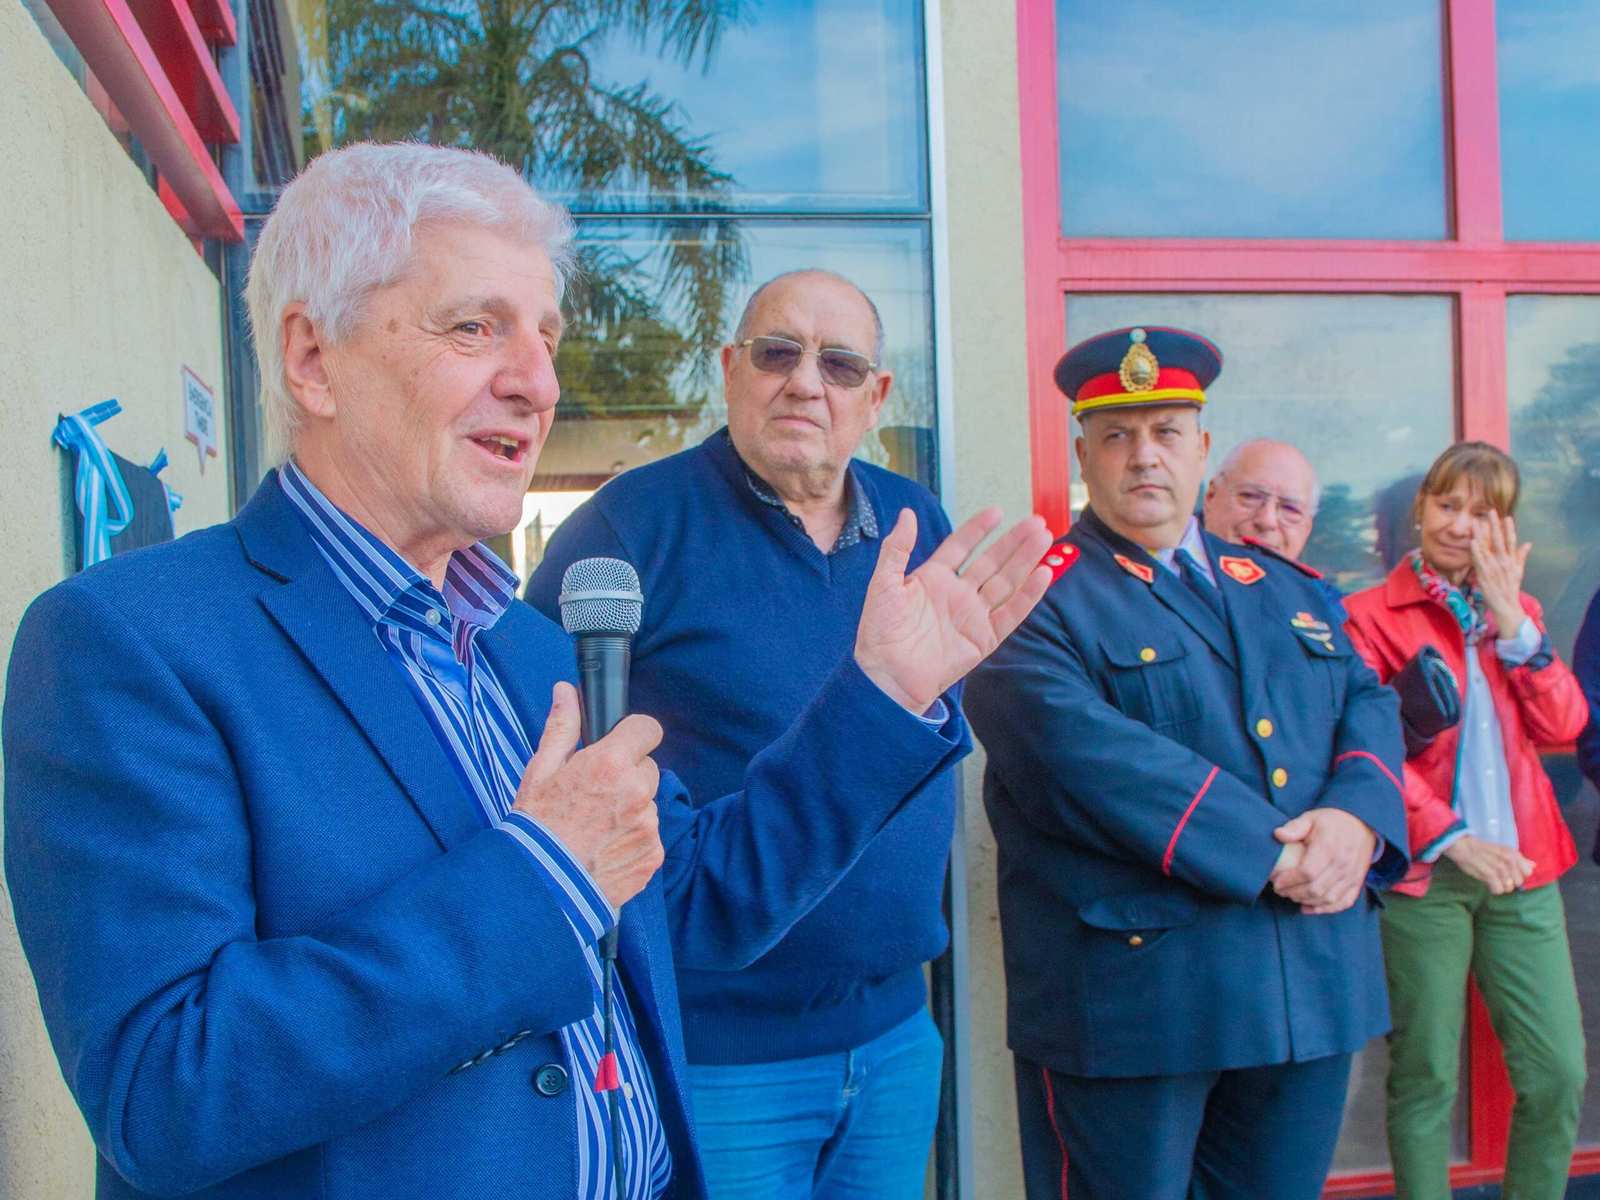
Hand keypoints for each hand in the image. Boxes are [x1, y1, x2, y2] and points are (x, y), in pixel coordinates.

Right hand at [513, 682, 664, 909]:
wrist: (540, 889)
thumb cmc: (536, 827)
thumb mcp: (540, 772)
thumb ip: (562, 728)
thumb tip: (566, 692)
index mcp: (610, 764)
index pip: (648, 728)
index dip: (633, 734)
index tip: (620, 745)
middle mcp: (637, 792)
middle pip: (648, 768)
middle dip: (629, 775)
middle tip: (596, 795)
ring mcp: (648, 826)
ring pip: (649, 803)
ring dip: (632, 808)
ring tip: (597, 827)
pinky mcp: (653, 855)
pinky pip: (650, 835)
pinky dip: (634, 839)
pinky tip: (605, 849)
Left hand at [854, 508, 1051, 712]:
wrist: (888, 676)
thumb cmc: (880, 631)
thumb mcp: (884, 584)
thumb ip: (896, 548)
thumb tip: (907, 513)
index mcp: (933, 578)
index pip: (961, 546)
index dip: (978, 529)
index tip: (997, 512)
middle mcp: (957, 594)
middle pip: (991, 561)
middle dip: (1014, 542)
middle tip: (1036, 522)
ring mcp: (972, 615)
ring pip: (1006, 582)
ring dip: (1026, 561)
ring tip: (1045, 538)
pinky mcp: (984, 638)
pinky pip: (1011, 613)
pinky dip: (1029, 595)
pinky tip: (1043, 574)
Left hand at [1268, 808, 1377, 914]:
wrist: (1363, 824)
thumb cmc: (1332, 822)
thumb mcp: (1312, 818)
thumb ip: (1295, 827)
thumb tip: (1278, 834)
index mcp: (1329, 847)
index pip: (1307, 872)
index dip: (1289, 880)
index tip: (1276, 882)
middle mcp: (1342, 864)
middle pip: (1316, 888)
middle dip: (1294, 893)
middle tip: (1280, 890)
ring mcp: (1352, 875)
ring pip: (1328, 898)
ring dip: (1307, 901)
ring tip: (1292, 896)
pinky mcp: (1357, 882)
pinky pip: (1344, 902)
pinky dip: (1326, 909)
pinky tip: (1308, 908)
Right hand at [1443, 834, 1534, 894]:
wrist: (1462, 846)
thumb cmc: (1482, 849)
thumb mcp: (1502, 851)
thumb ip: (1519, 859)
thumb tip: (1533, 865)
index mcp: (1513, 853)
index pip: (1528, 872)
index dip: (1519, 875)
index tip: (1509, 873)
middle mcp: (1509, 859)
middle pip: (1518, 882)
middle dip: (1510, 883)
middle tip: (1498, 877)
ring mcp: (1499, 867)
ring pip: (1509, 887)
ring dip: (1500, 887)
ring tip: (1492, 880)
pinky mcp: (1489, 874)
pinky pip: (1498, 890)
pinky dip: (1494, 889)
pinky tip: (1488, 884)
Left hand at [1470, 510, 1530, 635]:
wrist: (1506, 606)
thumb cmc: (1511, 588)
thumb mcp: (1519, 571)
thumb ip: (1521, 556)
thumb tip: (1528, 543)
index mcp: (1511, 560)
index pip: (1511, 541)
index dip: (1509, 529)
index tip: (1506, 517)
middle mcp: (1503, 562)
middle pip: (1498, 540)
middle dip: (1494, 525)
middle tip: (1491, 511)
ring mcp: (1493, 568)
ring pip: (1486, 547)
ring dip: (1481, 534)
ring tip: (1476, 521)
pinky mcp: (1484, 575)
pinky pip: (1478, 560)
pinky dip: (1476, 550)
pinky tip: (1472, 541)